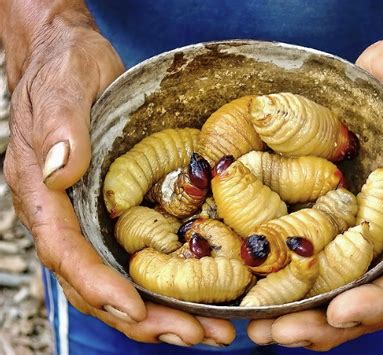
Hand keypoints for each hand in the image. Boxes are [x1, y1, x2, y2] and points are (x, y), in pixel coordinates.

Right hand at [2, 1, 233, 346]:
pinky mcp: (120, 207)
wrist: (71, 57)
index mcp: (43, 192)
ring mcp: (94, 214)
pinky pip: (141, 255)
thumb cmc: (63, 66)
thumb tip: (60, 172)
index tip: (135, 311)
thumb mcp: (62, 86)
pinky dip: (169, 282)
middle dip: (145, 316)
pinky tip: (202, 296)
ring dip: (164, 311)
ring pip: (124, 277)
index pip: (66, 252)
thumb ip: (58, 128)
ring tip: (210, 332)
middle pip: (100, 280)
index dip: (99, 286)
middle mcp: (68, 213)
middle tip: (195, 337)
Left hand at [247, 2, 382, 349]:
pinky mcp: (338, 203)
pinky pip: (315, 241)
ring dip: (299, 307)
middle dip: (323, 321)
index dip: (376, 303)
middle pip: (366, 294)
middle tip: (277, 334)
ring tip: (258, 326)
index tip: (335, 314)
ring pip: (336, 278)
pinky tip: (258, 280)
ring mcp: (366, 222)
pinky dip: (289, 266)